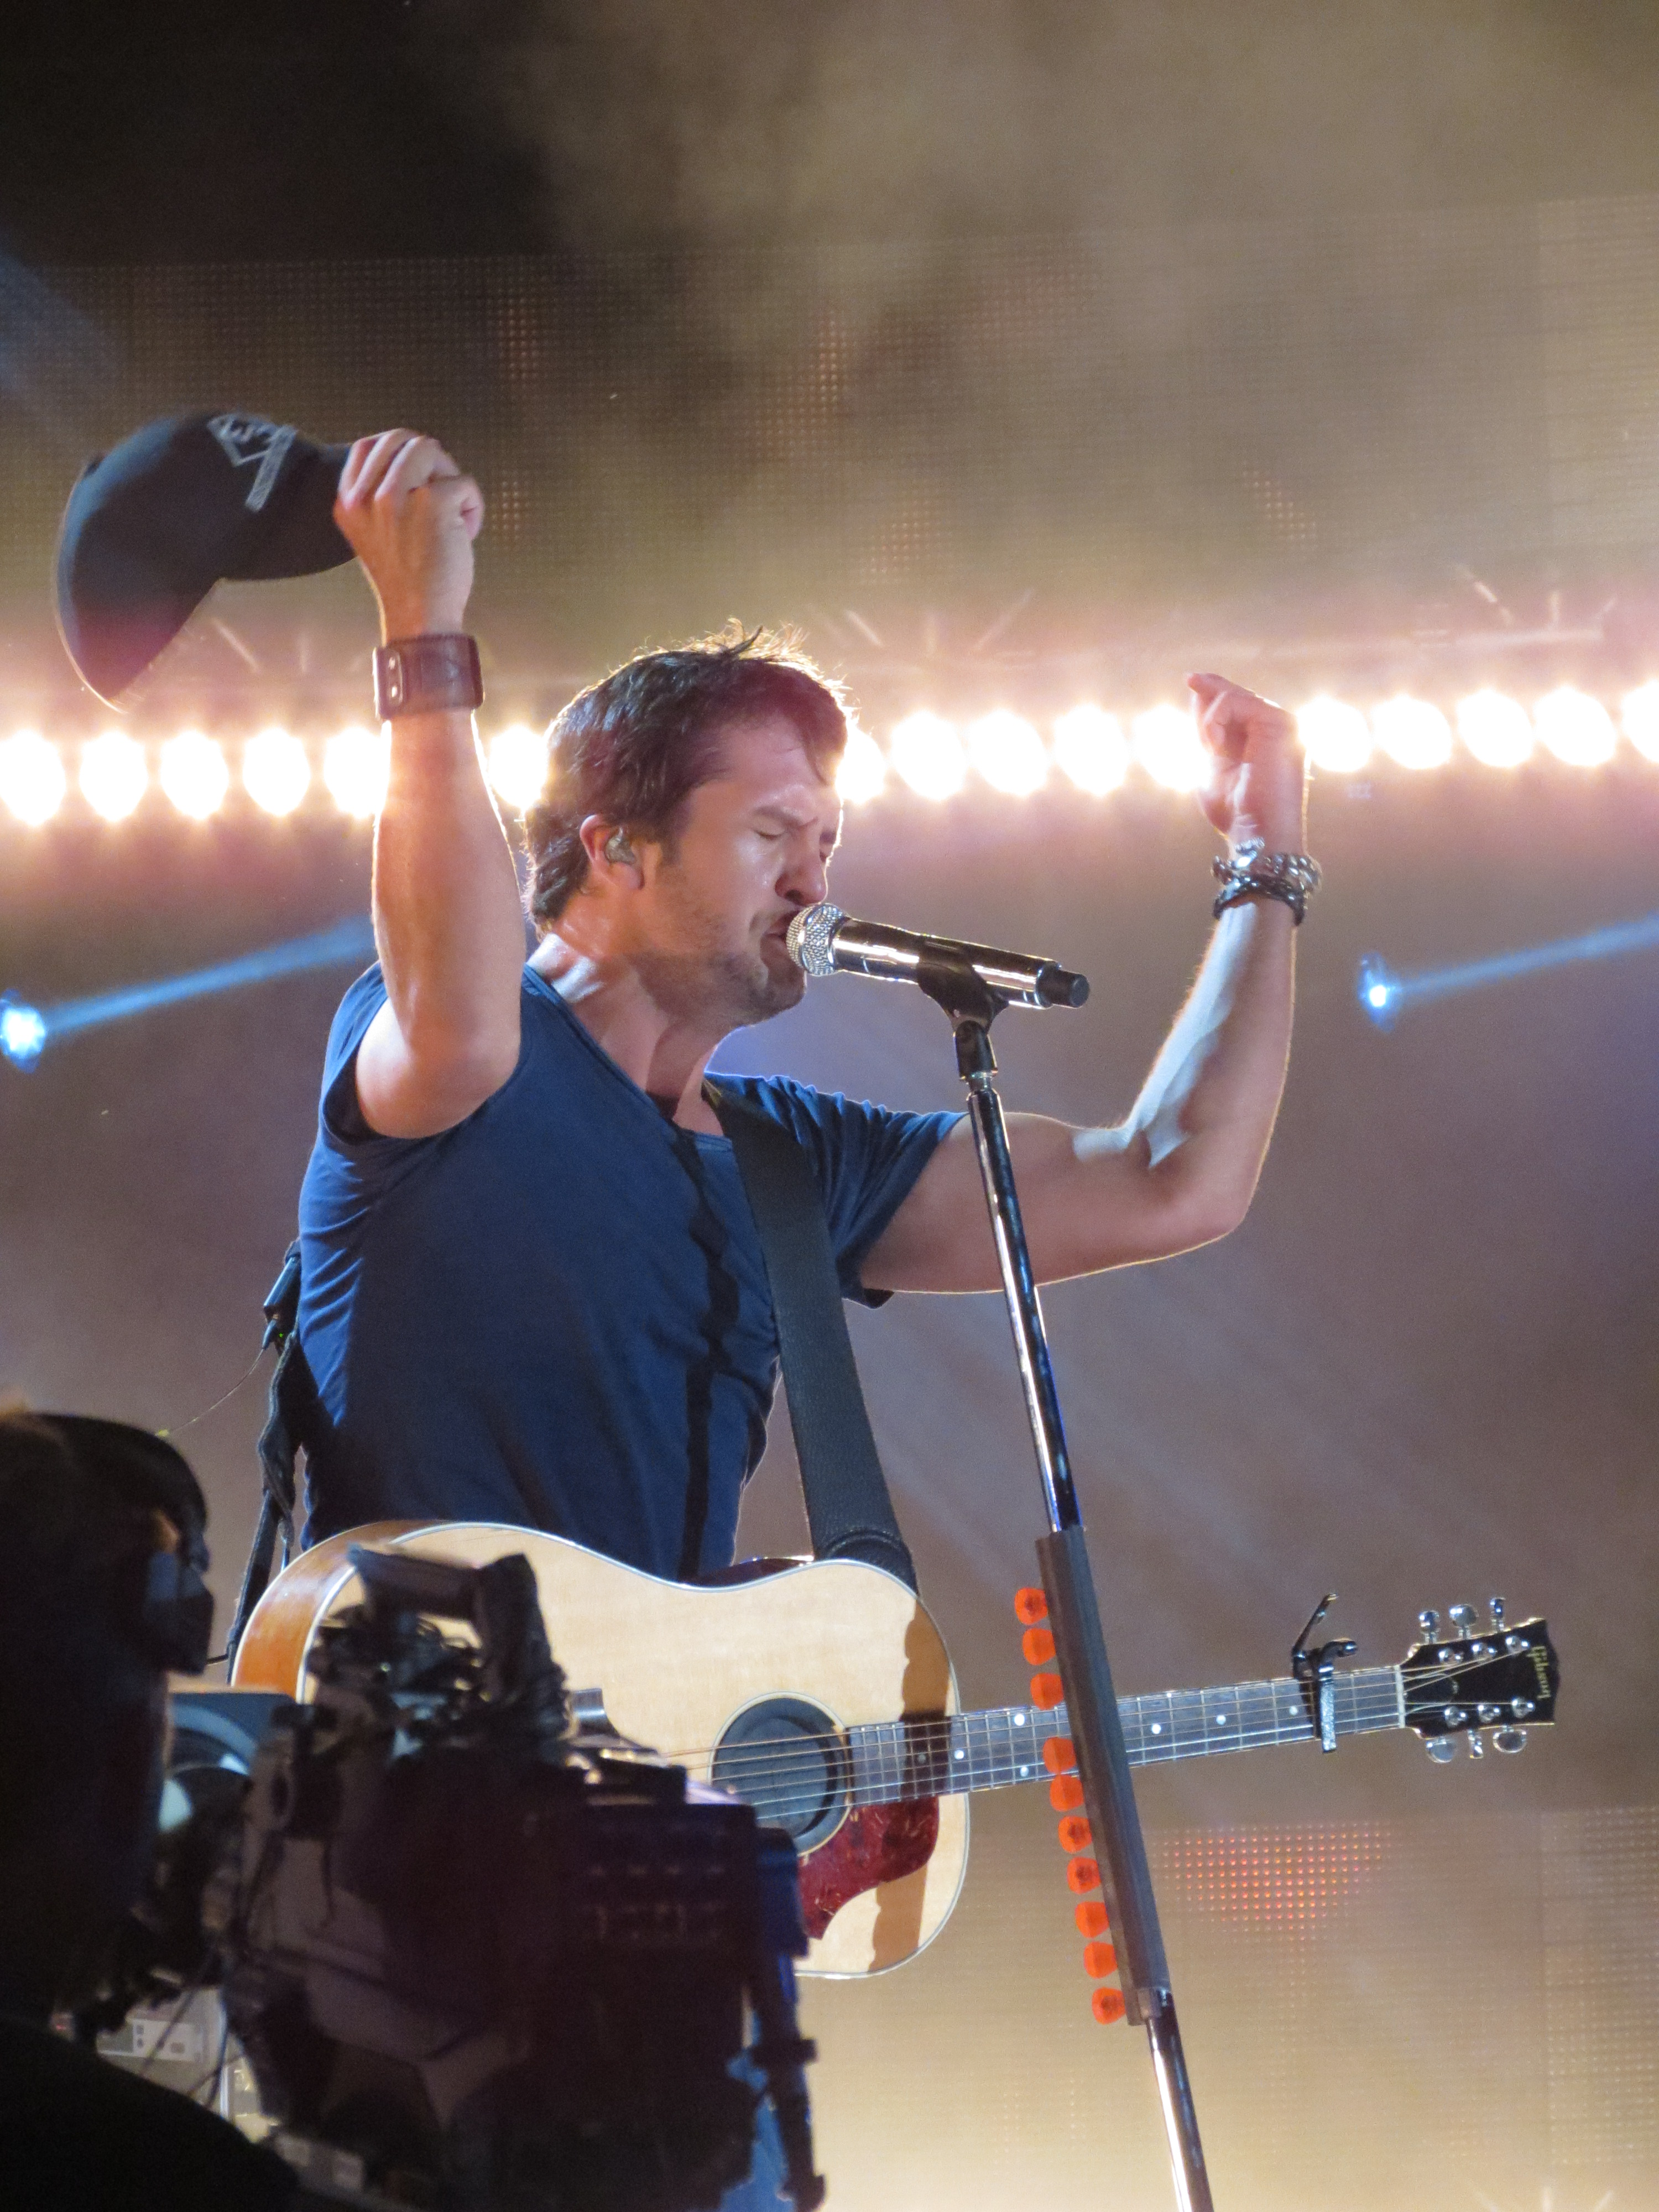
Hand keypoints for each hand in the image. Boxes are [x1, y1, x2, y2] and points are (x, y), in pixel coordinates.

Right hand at [334, 430, 483, 640]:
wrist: (420, 616)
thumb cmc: (407, 578)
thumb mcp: (376, 531)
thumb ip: (380, 494)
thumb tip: (413, 456)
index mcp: (348, 501)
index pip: (368, 445)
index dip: (401, 453)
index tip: (418, 478)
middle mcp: (366, 495)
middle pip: (403, 440)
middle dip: (430, 462)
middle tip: (442, 496)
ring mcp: (397, 496)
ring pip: (431, 450)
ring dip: (450, 477)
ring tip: (453, 512)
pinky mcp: (432, 503)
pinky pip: (463, 481)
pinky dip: (473, 505)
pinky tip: (465, 532)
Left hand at [1187, 673, 1305, 850]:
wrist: (1255, 835)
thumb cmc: (1235, 811)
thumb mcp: (1212, 763)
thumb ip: (1210, 731)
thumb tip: (1200, 695)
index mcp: (1268, 739)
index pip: (1239, 705)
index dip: (1215, 690)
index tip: (1192, 679)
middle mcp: (1280, 728)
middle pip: (1239, 696)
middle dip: (1210, 696)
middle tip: (1191, 685)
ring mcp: (1284, 724)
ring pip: (1235, 697)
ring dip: (1211, 720)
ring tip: (1210, 748)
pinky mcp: (1280, 724)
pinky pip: (1236, 702)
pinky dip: (1216, 719)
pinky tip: (1214, 745)